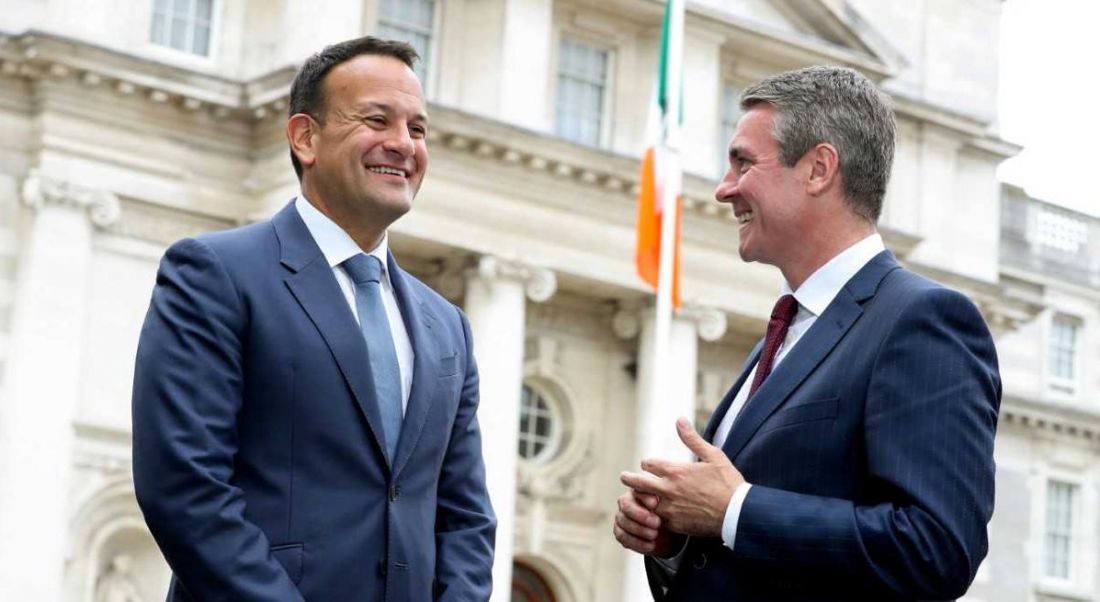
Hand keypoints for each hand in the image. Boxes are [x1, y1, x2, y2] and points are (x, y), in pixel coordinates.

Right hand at [613, 489, 683, 557]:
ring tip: (655, 535)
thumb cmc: (668, 515)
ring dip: (640, 530)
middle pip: (626, 506)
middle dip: (641, 515)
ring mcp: (621, 517)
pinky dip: (637, 542)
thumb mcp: (670, 507)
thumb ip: (665, 500)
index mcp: (637, 491)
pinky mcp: (620, 532)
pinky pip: (623, 536)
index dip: (644, 497)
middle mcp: (626, 502)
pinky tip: (650, 545)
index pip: (636, 491)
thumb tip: (663, 497)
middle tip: (657, 523)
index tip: (655, 504)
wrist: (668, 533)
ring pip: (623, 521)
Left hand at [620, 417, 744, 537]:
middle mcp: (669, 490)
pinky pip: (656, 520)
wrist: (737, 514)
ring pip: (644, 503)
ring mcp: (670, 509)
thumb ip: (693, 439)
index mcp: (676, 471)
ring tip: (633, 497)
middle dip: (629, 479)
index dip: (647, 464)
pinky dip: (652, 516)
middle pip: (639, 484)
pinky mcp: (674, 525)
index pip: (649, 464)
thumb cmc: (728, 483)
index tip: (646, 465)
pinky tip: (651, 516)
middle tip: (623, 477)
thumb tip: (680, 420)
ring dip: (639, 499)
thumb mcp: (713, 456)